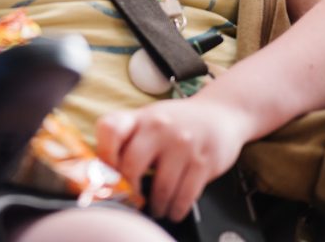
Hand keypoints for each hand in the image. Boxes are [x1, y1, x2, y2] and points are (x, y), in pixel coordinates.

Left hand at [95, 96, 254, 222]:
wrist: (220, 113)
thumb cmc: (178, 121)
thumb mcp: (150, 119)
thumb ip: (128, 138)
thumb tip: (105, 170)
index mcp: (140, 117)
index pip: (110, 128)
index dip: (104, 154)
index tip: (107, 172)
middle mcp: (159, 128)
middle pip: (131, 165)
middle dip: (129, 190)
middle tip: (132, 200)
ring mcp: (182, 145)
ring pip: (161, 187)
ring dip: (156, 206)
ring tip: (156, 209)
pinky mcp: (203, 162)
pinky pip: (186, 194)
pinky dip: (177, 208)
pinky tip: (173, 210)